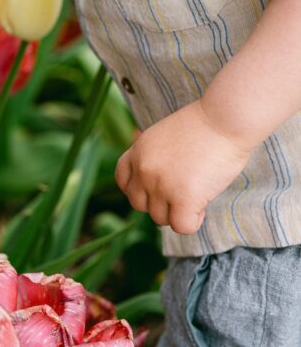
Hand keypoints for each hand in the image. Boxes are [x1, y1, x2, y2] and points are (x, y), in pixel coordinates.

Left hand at [114, 99, 252, 233]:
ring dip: (178, 212)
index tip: (158, 187)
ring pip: (160, 219)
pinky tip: (203, 205)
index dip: (140, 189)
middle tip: (182, 192)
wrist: (224, 119)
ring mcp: (161, 184)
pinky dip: (193, 221)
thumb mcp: (165, 134)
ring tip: (196, 193)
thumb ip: (154, 157)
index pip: (123, 181)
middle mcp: (143, 168)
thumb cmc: (204, 125)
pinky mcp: (183, 198)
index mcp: (137, 150)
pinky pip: (181, 226)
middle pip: (139, 204)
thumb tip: (157, 182)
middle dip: (159, 203)